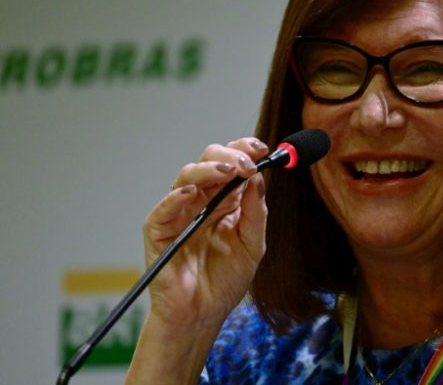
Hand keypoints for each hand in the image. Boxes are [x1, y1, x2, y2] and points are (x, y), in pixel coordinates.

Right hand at [142, 137, 268, 329]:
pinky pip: (163, 209)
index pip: (231, 164)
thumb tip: (260, 178)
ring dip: (209, 169)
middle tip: (248, 164)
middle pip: (209, 162)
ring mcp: (179, 213)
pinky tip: (193, 193)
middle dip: (229, 157)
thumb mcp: (252, 244)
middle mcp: (201, 200)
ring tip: (229, 172)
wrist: (204, 313)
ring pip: (187, 177)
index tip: (262, 149)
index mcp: (225, 200)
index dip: (244, 151)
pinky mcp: (159, 231)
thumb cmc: (226, 279)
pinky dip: (176, 197)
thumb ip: (255, 212)